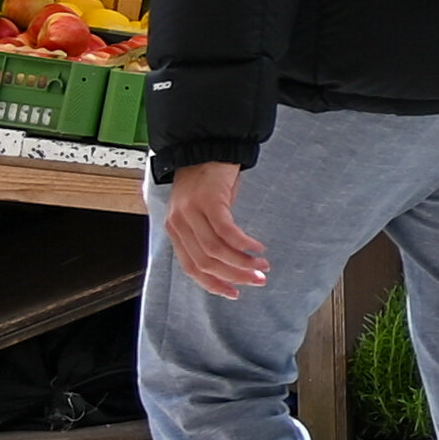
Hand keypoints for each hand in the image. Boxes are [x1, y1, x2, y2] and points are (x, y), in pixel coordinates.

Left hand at [162, 161, 270, 295]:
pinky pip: (227, 231)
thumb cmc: (207, 180)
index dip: (214, 284)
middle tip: (258, 281)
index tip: (234, 293)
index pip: (192, 268)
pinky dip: (244, 244)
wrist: (206, 146)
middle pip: (206, 262)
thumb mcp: (201, 212)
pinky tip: (258, 247)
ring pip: (217, 251)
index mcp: (175, 231)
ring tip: (263, 266)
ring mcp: (192, 213)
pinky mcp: (209, 201)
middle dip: (234, 276)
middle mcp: (180, 224)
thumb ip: (207, 234)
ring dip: (243, 263)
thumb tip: (229, 261)